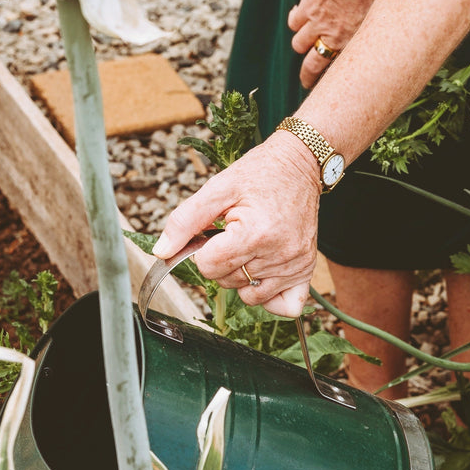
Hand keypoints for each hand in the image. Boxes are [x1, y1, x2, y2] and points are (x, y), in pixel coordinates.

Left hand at [153, 133, 321, 316]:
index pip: (209, 266)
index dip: (205, 250)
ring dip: (243, 276)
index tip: (217, 232)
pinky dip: (271, 297)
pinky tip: (265, 274)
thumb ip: (185, 221)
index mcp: (255, 232)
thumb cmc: (259, 173)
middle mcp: (280, 252)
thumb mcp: (217, 188)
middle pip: (228, 281)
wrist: (299, 164)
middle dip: (223, 261)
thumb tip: (162, 252)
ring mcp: (297, 264)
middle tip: (235, 234)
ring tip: (251, 247)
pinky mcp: (307, 268)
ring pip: (251, 296)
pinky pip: (286, 306)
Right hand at [288, 0, 392, 87]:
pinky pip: (294, 20)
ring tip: (305, 45)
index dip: (331, 81)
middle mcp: (332, 35)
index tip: (329, 86)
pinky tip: (300, 18)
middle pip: (311, 64)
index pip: (338, 70)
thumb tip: (401, 29)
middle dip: (307, 75)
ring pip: (298, 43)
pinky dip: (296, 21)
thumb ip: (385, 24)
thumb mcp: (390, 8)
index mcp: (355, 40)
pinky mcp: (307, 3)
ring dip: (302, 45)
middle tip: (307, 80)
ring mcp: (316, 20)